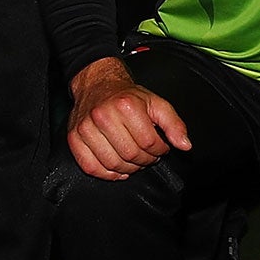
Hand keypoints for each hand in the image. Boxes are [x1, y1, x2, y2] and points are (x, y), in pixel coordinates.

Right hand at [66, 57, 190, 179]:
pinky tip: (118, 169)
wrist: (98, 85)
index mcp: (126, 106)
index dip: (160, 150)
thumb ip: (174, 124)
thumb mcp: (157, 103)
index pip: (149, 142)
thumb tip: (185, 145)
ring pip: (112, 163)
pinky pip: (90, 166)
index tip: (161, 148)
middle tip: (149, 156)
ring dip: (129, 168)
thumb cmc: (128, 96)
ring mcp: (85, 128)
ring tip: (136, 161)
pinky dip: (107, 174)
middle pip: (130, 154)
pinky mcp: (74, 138)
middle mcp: (103, 116)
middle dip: (145, 160)